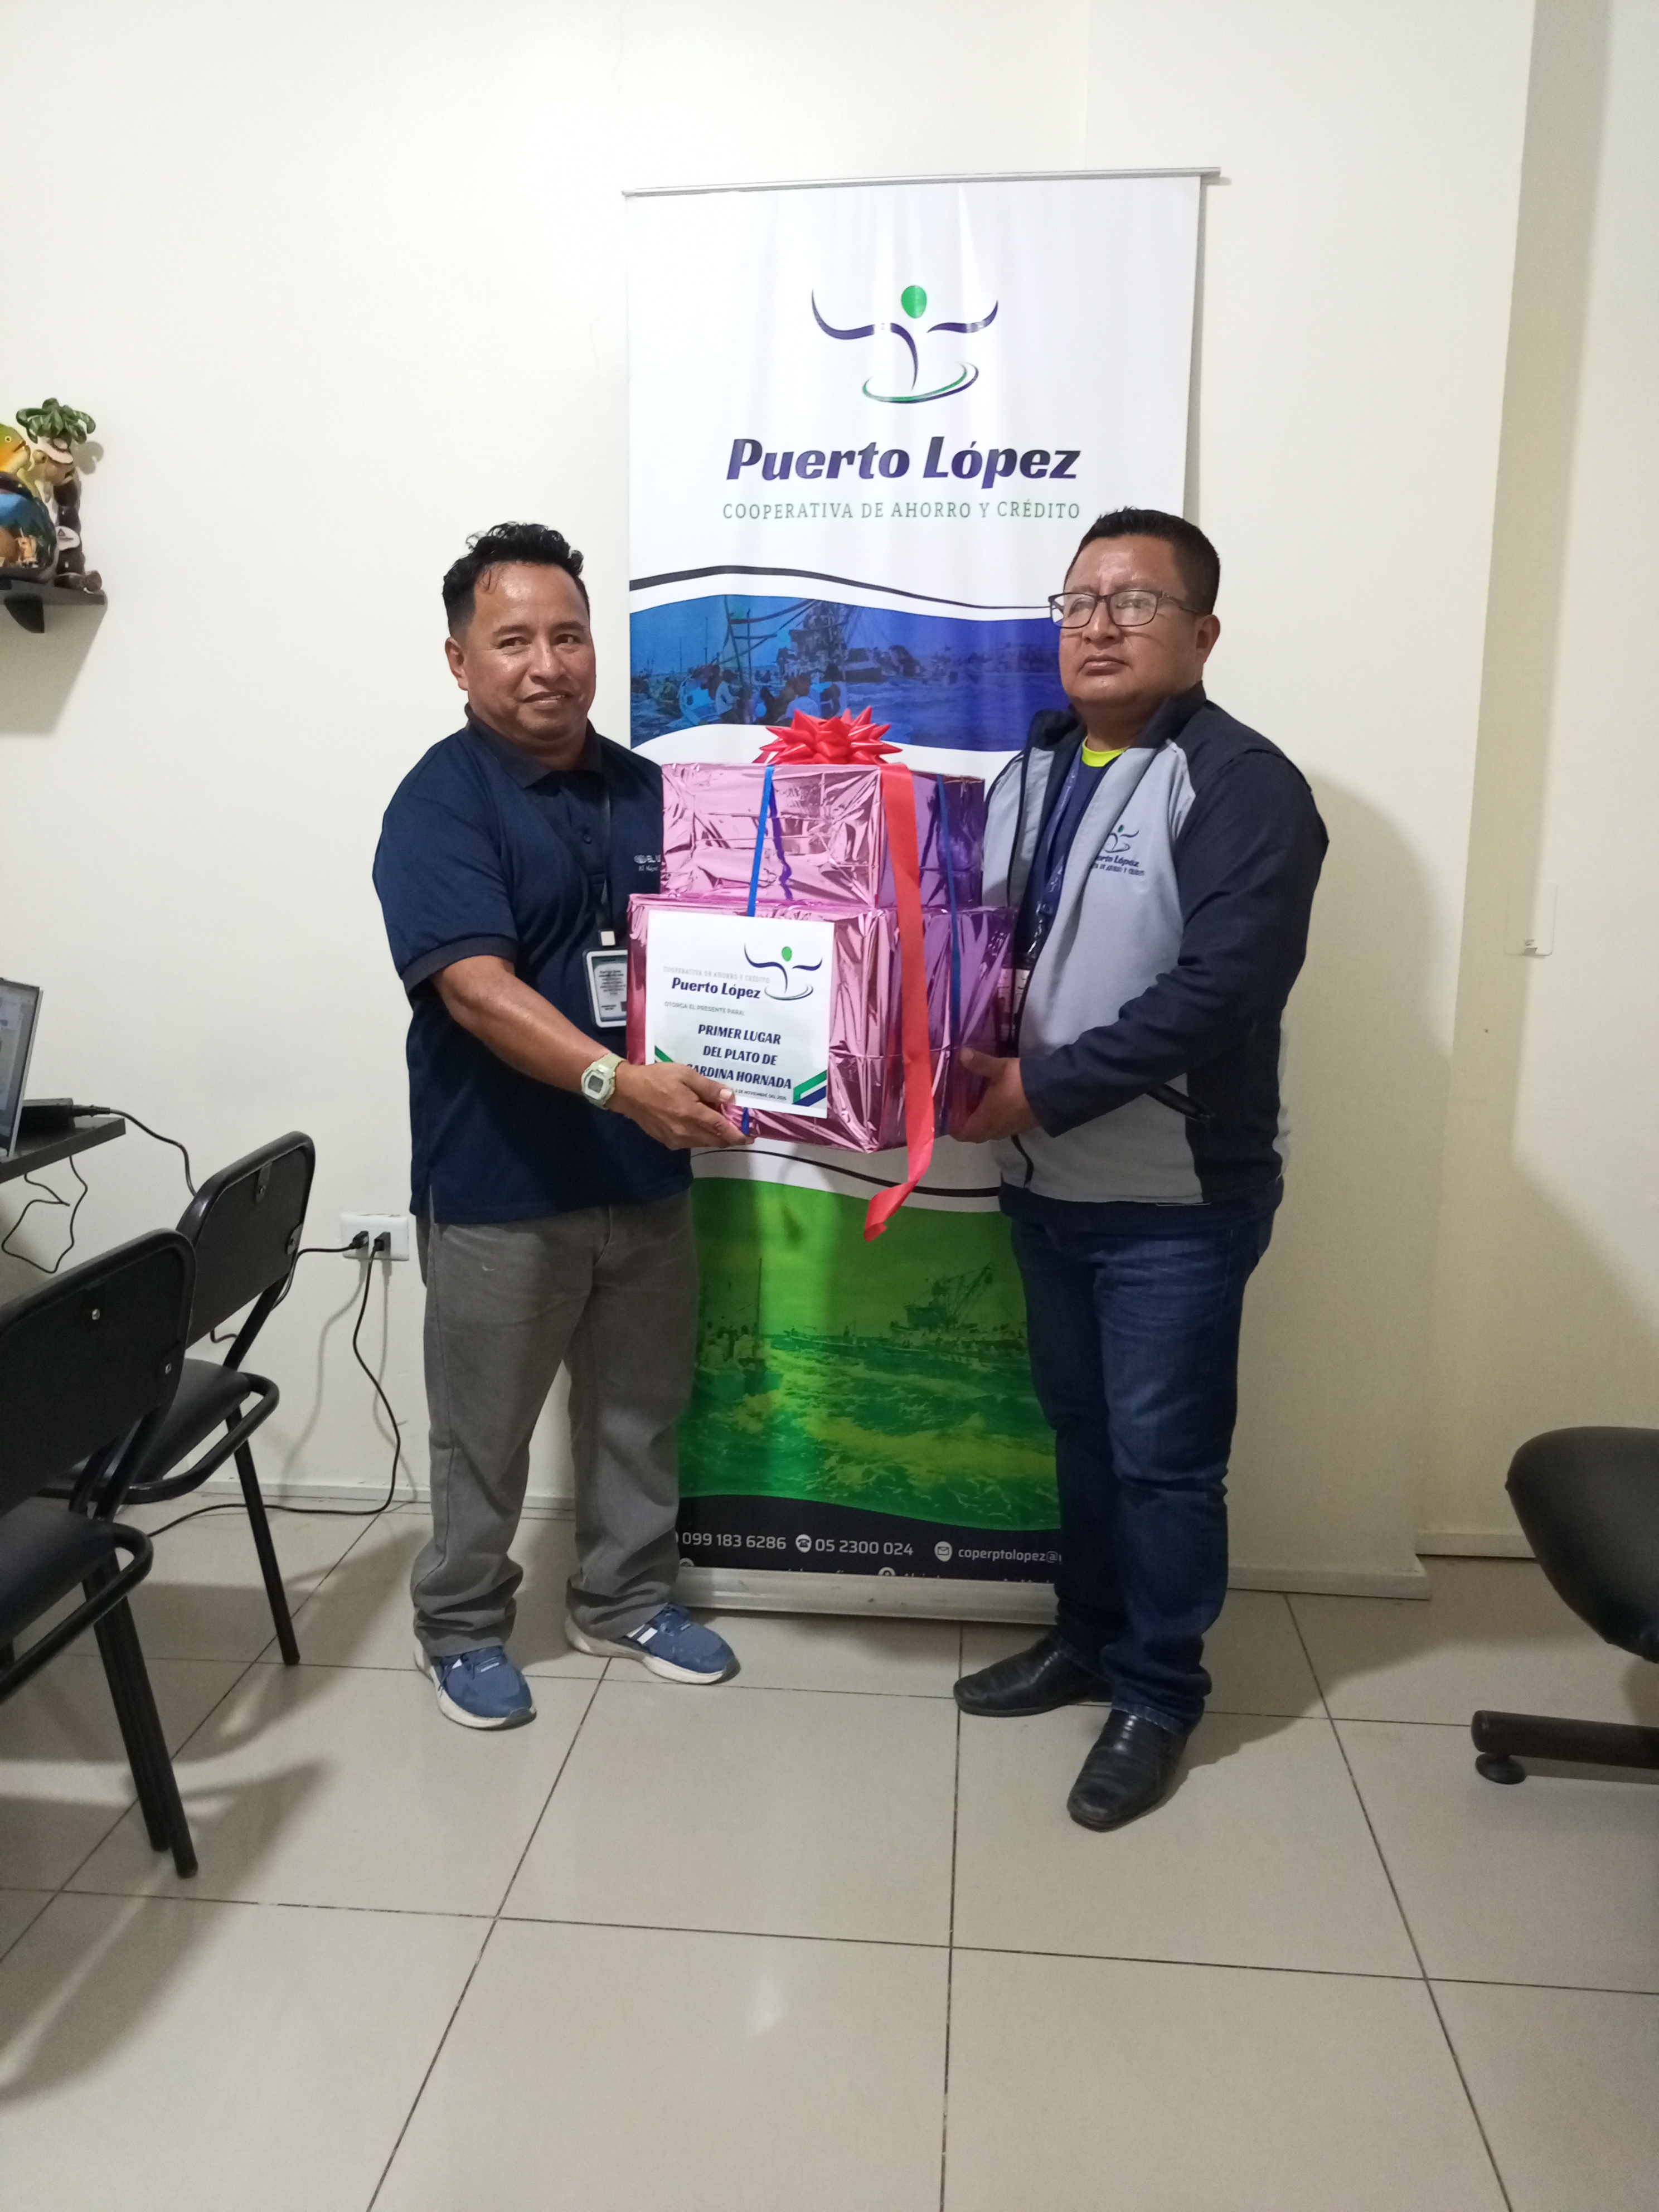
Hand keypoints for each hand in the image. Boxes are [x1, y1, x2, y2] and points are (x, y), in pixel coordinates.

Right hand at [612, 1060, 750, 1148]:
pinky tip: (701, 1125)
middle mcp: (685, 1131)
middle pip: (715, 1140)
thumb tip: (730, 1097)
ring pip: (703, 1143)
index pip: (721, 1130)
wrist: (626, 1091)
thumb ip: (708, 1088)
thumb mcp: (685, 1074)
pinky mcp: (667, 1141)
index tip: (750, 1135)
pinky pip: (690, 1143)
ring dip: (715, 1137)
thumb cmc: (656, 1078)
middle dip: (729, 1137)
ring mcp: (675, 1139)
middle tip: (740, 1129)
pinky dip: (700, 1137)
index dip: (738, 1134)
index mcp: (691, 1114)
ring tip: (722, 1125)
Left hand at [956, 1048, 1038, 1141]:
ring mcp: (1009, 1130)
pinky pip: (1002, 1126)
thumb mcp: (998, 1069)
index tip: (948, 1113)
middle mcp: (995, 1130)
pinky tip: (996, 1102)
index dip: (953, 1126)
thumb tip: (961, 1053)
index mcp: (984, 1121)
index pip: (961, 1134)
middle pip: (975, 1133)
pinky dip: (996, 1118)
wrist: (1053, 1092)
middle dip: (967, 1122)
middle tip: (961, 1105)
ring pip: (989, 1130)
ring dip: (982, 1120)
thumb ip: (979, 1063)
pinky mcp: (1021, 1126)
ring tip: (976, 1102)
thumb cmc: (1020, 1083)